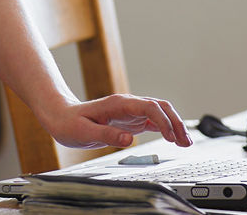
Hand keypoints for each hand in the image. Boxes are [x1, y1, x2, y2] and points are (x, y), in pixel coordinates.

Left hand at [41, 93, 191, 149]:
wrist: (61, 117)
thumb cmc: (70, 123)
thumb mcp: (84, 132)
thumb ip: (107, 135)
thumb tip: (129, 139)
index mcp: (119, 104)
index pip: (149, 107)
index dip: (163, 121)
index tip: (170, 137)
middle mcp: (128, 104)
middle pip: (160, 108)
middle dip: (175, 122)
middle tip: (185, 141)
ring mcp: (131, 111)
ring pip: (160, 114)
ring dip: (174, 125)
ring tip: (185, 142)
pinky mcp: (130, 120)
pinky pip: (153, 122)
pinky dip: (166, 129)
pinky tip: (173, 139)